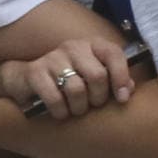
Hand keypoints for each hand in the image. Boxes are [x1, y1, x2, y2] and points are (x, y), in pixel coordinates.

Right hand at [19, 39, 135, 119]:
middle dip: (98, 98)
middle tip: (92, 105)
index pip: (113, 54)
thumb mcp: (92, 77)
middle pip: (97, 76)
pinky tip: (60, 112)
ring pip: (77, 90)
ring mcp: (53, 57)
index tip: (122, 98)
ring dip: (79, 108)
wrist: (28, 79)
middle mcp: (73, 46)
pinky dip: (61, 112)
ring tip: (75, 110)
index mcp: (92, 45)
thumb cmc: (69, 80)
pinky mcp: (35, 72)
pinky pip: (55, 99)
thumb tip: (130, 89)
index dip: (121, 77)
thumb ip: (114, 81)